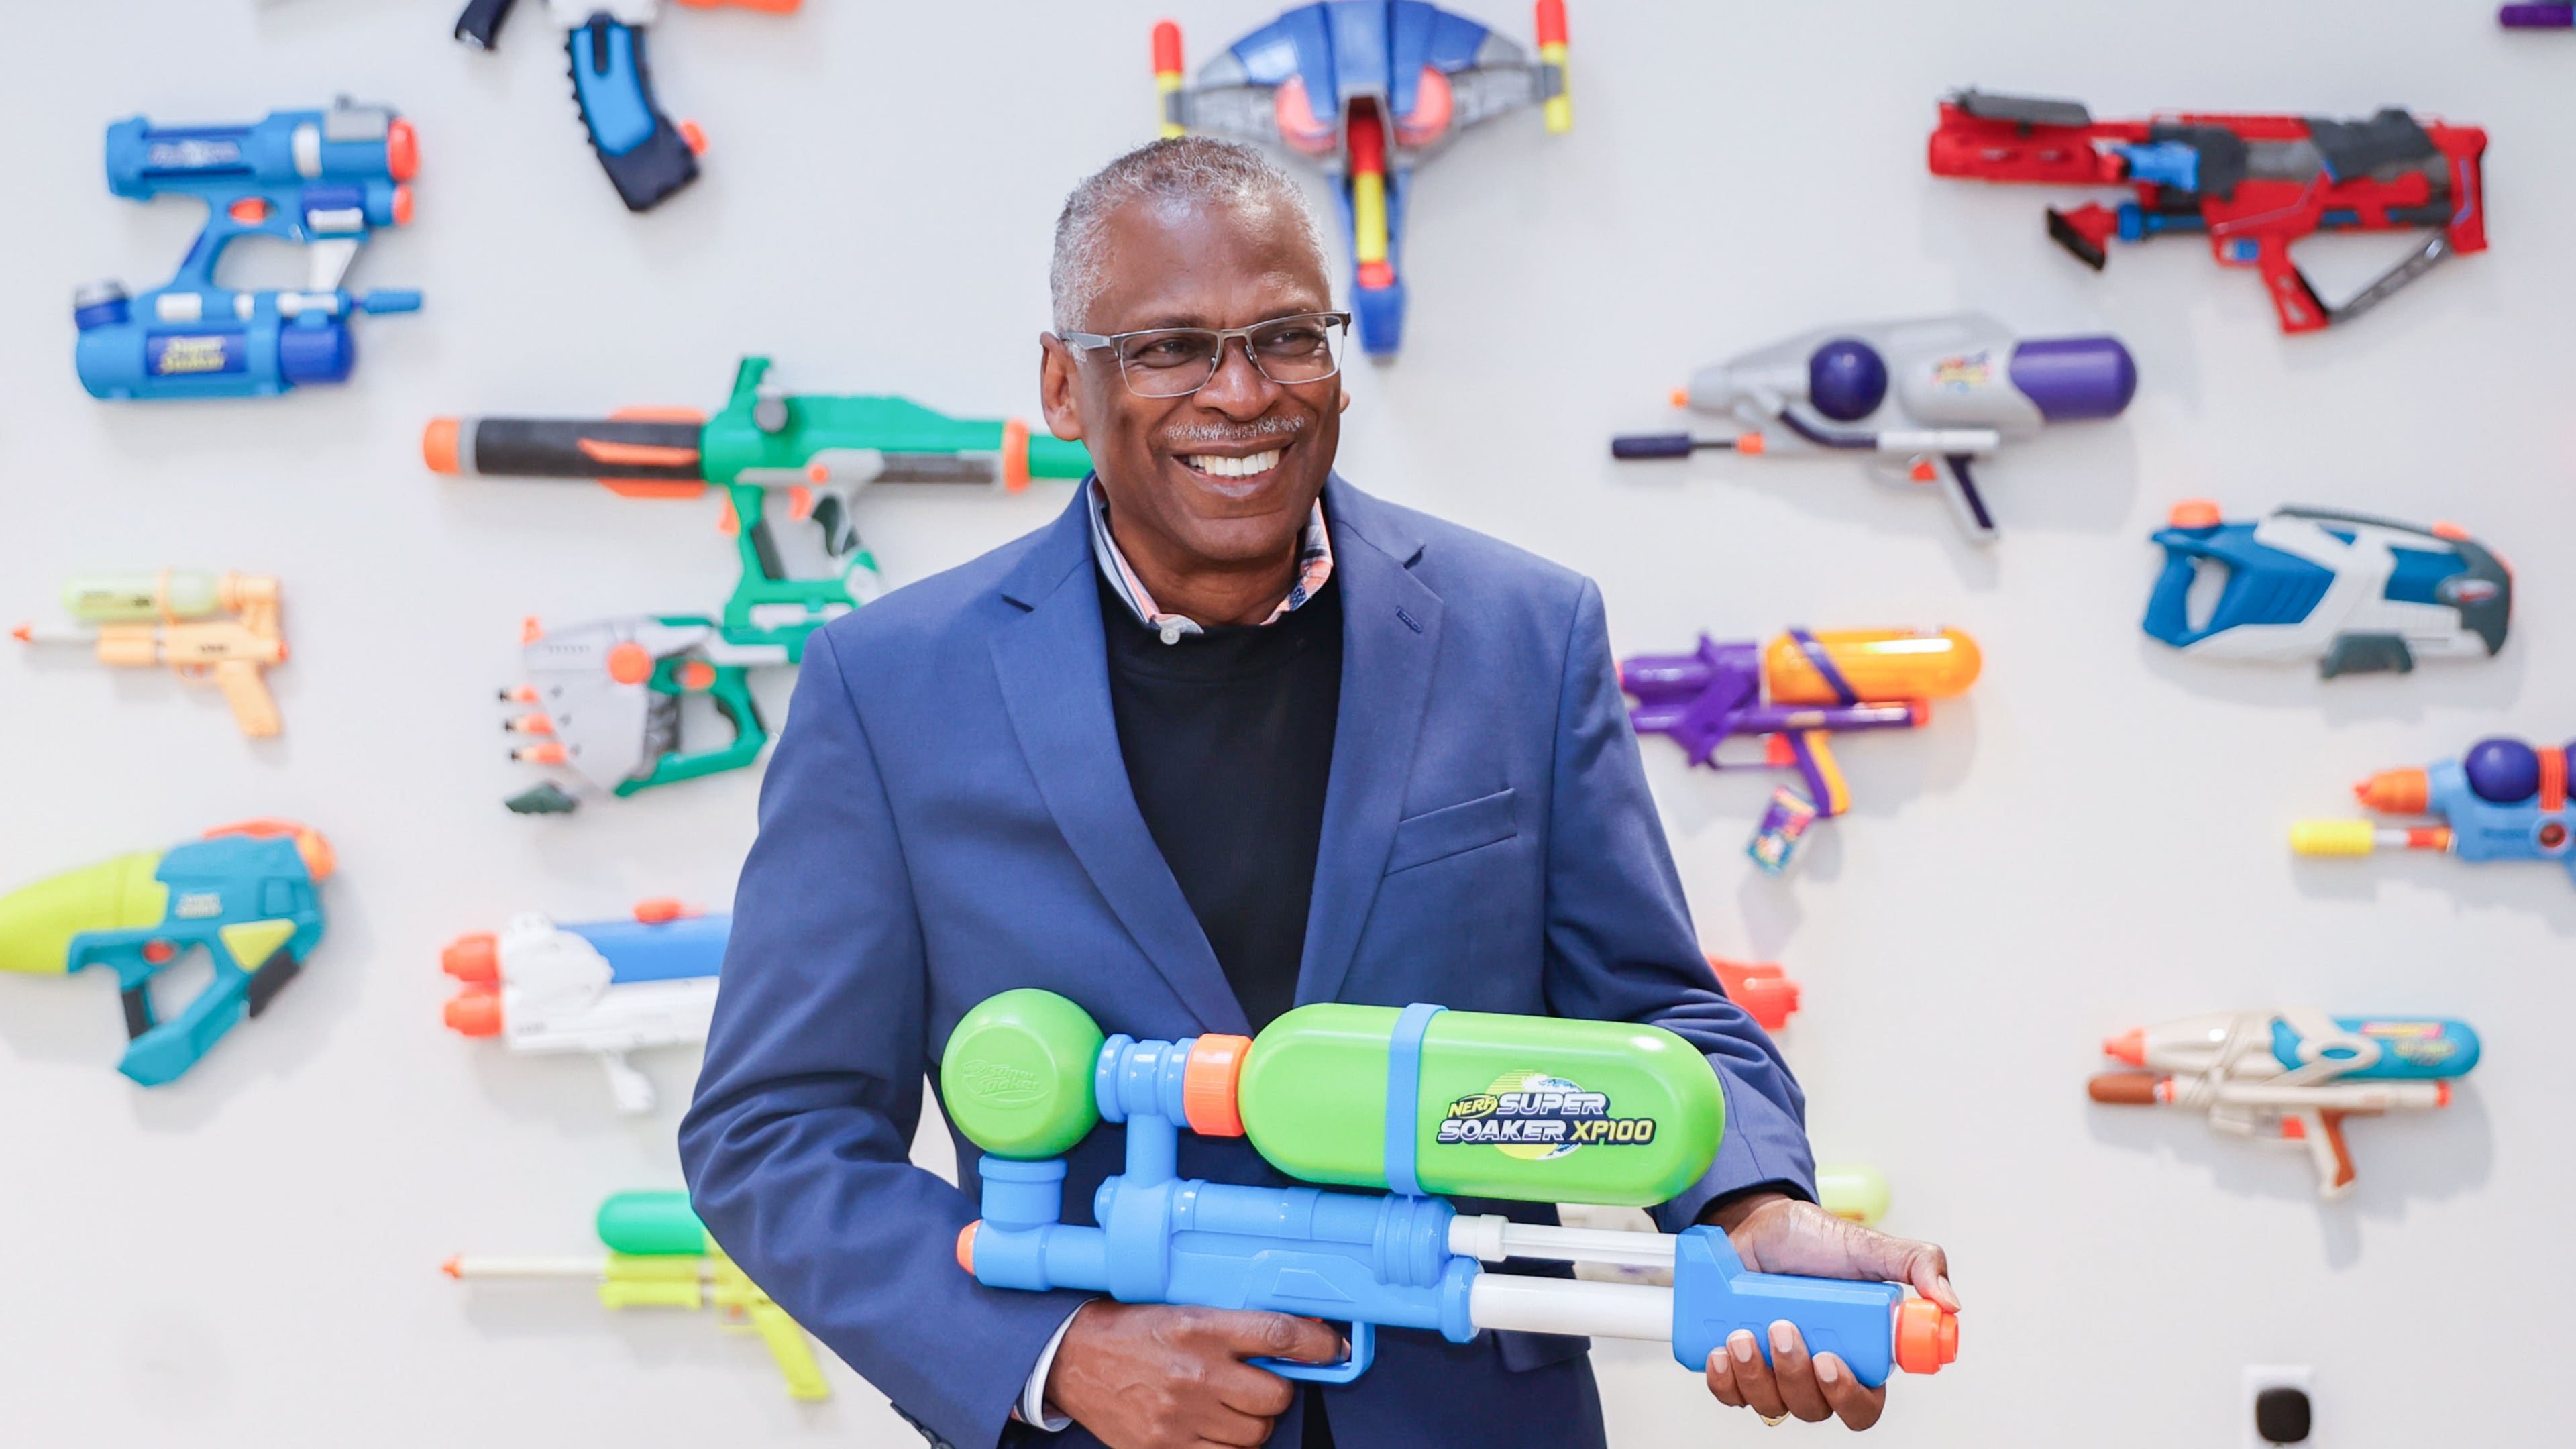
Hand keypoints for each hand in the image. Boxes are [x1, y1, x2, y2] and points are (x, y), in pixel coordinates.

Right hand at [1044, 1302, 1343, 1448]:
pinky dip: (1227, 1446)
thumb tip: (1303, 1337)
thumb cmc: (1135, 1331)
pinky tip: (1211, 1427)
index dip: (1317, 1346)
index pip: (1278, 1336)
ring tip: (1225, 1405)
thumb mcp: (1188, 1312)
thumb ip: (1240, 1327)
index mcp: (1200, 1328)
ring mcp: (1180, 1417)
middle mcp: (1194, 1373)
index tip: (1333, 1350)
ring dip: (1251, 1423)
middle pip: (1275, 1396)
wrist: (1074, 1359)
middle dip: (1275, 1392)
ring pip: (1255, 1434)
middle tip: (1256, 1383)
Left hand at [1696, 1192, 1960, 1429]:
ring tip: (1743, 1331)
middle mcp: (1817, 1373)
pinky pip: (1730, 1394)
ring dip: (1756, 1375)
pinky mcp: (1737, 1364)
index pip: (1863, 1406)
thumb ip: (1916, 1263)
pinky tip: (1721, 1350)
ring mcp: (1775, 1372)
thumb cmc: (1813, 1240)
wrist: (1756, 1223)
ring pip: (1771, 1404)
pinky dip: (1724, 1380)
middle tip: (1783, 1329)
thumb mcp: (1868, 1246)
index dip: (1849, 1397)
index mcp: (1858, 1355)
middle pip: (1814, 1408)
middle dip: (1796, 1377)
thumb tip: (1951, 1301)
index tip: (1831, 1361)